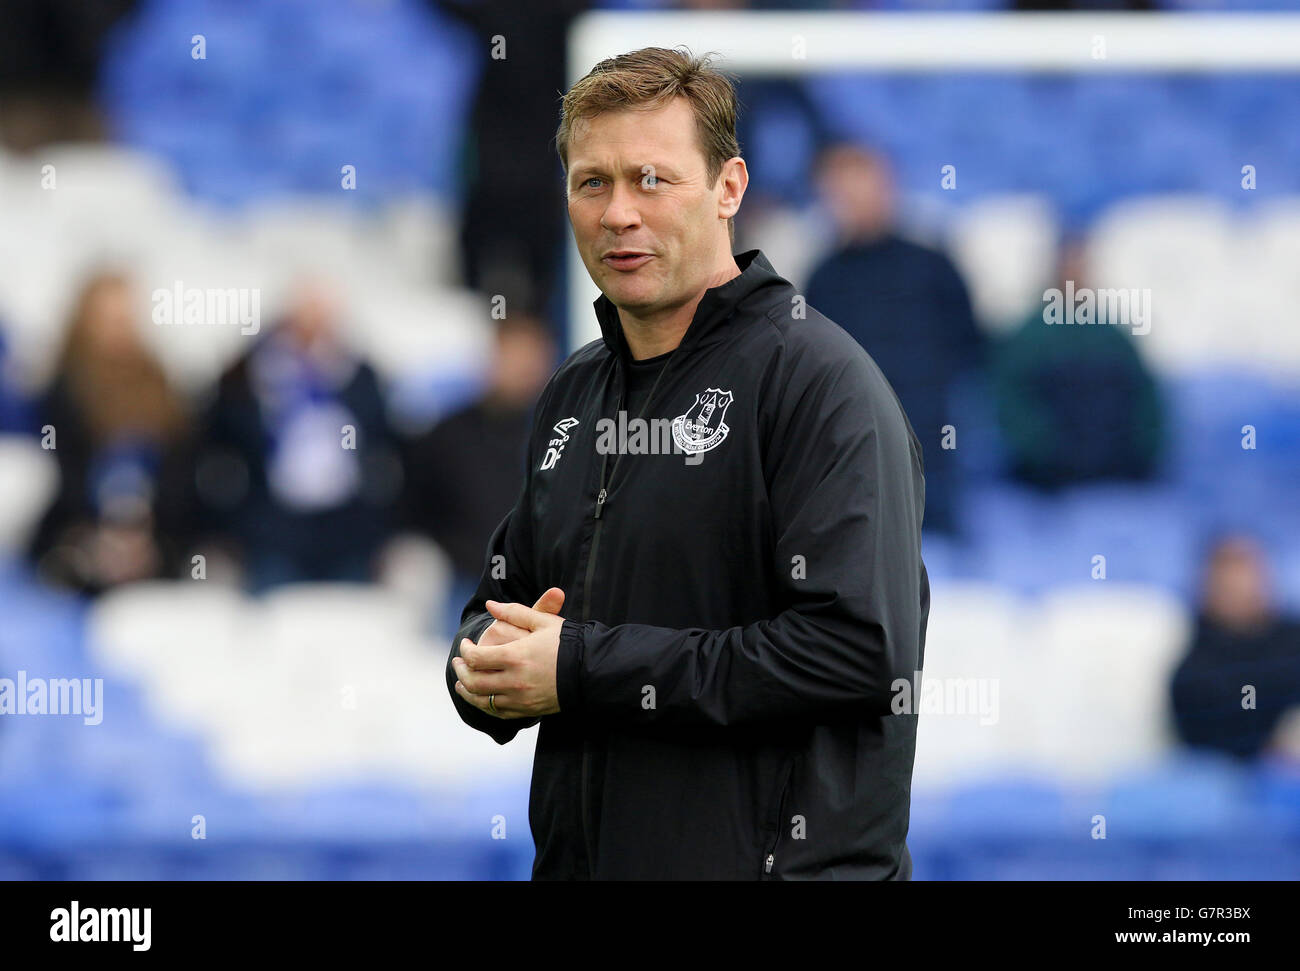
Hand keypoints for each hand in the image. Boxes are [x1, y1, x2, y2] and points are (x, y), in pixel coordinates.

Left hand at [453, 589, 565, 718]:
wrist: (592, 671)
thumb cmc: (568, 643)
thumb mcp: (543, 622)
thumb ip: (514, 612)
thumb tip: (490, 605)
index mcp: (515, 656)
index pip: (475, 658)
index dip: (465, 651)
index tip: (465, 644)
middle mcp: (514, 681)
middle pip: (473, 681)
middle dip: (460, 671)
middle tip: (457, 663)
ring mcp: (520, 699)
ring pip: (482, 700)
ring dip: (467, 691)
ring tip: (462, 683)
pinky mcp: (527, 710)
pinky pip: (497, 712)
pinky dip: (484, 705)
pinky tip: (481, 697)